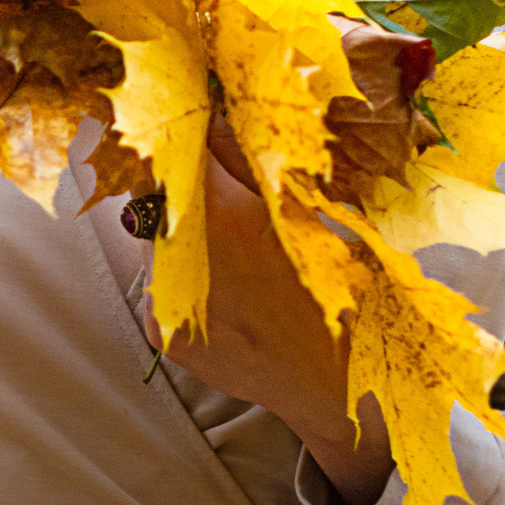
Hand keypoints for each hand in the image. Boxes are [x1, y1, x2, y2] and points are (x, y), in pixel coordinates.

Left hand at [124, 111, 397, 504]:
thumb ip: (252, 159)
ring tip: (240, 250)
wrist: (346, 395)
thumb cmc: (347, 297)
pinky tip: (234, 292)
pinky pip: (164, 284)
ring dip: (186, 231)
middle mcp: (180, 261)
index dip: (181, 127)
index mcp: (222, 220)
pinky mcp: (162, 335)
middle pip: (157, 194)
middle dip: (181, 180)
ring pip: (158, 240)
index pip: (174, 149)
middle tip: (217, 180)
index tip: (187, 110)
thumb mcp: (311, 214)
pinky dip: (189, 276)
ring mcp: (165, 303)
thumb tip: (213, 108)